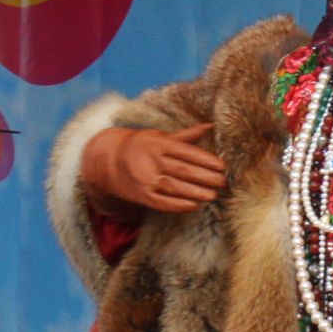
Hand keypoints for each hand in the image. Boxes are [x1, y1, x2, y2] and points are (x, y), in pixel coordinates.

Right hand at [81, 122, 227, 214]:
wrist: (109, 161)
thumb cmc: (143, 146)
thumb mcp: (161, 137)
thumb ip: (187, 135)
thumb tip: (210, 126)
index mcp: (160, 144)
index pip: (187, 152)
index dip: (206, 160)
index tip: (222, 166)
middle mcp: (153, 160)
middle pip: (183, 170)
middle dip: (205, 177)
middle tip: (223, 182)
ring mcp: (146, 179)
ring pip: (174, 187)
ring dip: (195, 192)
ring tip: (213, 195)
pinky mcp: (142, 195)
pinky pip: (161, 202)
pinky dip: (178, 205)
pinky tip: (194, 205)